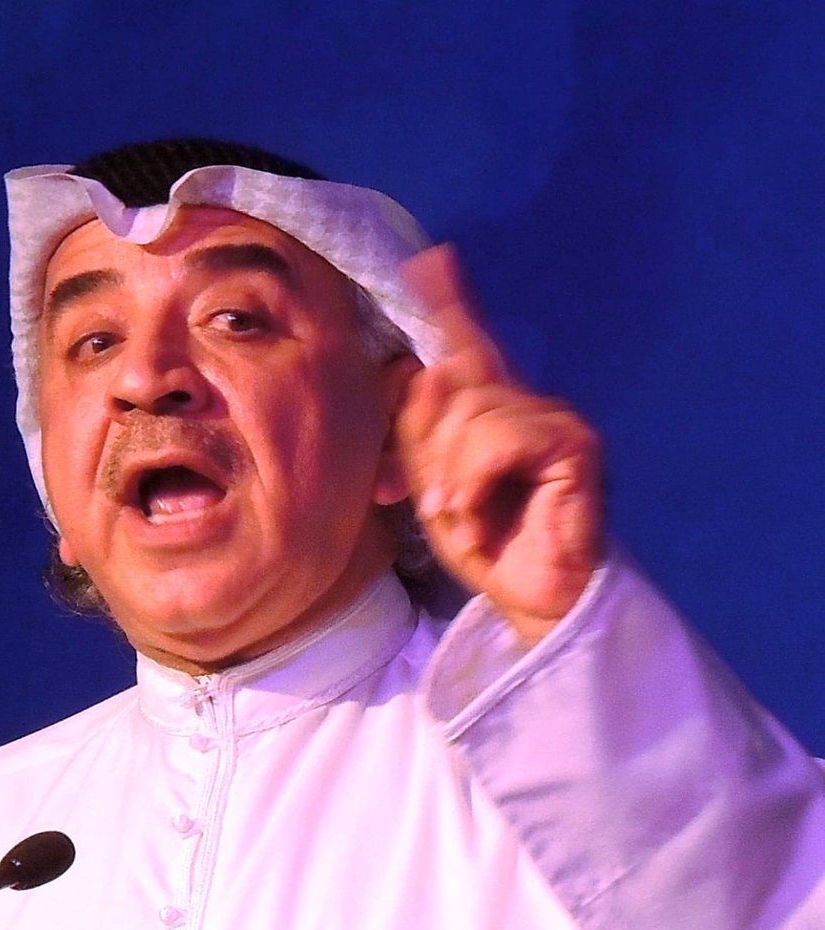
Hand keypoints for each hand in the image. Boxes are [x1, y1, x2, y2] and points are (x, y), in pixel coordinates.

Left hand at [397, 244, 603, 645]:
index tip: (429, 261)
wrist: (532, 598)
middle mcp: (528, 402)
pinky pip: (499, 437)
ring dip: (452, 476)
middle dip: (430, 449)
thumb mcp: (435, 485)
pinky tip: (480, 515)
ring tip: (464, 518)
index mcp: (493, 410)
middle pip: (451, 383)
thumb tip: (424, 368)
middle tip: (443, 506)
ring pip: (470, 412)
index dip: (450, 304)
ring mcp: (556, 419)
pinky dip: (475, 480)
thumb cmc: (487, 546)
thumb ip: (424, 431)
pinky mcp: (576, 443)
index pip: (470, 347)